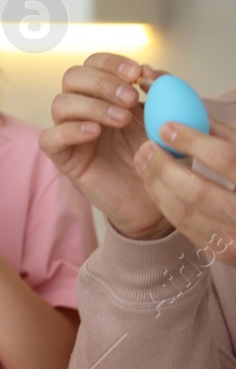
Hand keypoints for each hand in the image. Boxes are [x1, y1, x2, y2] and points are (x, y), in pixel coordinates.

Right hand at [39, 53, 170, 238]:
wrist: (154, 200)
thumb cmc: (158, 158)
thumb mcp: (166, 118)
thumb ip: (160, 93)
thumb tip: (147, 72)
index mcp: (106, 95)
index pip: (94, 63)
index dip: (112, 63)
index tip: (137, 74)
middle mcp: (84, 110)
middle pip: (72, 77)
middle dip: (102, 82)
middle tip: (130, 99)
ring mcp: (71, 133)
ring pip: (60, 103)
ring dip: (92, 105)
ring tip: (121, 120)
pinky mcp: (64, 158)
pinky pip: (49, 138)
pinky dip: (70, 130)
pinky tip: (95, 133)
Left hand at [133, 118, 235, 265]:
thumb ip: (227, 139)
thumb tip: (193, 116)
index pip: (225, 159)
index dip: (193, 142)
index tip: (167, 127)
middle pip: (196, 191)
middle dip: (164, 167)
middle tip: (145, 147)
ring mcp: (234, 238)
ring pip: (183, 211)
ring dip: (156, 184)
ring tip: (142, 160)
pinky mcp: (221, 252)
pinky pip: (183, 224)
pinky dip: (164, 201)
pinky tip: (153, 182)